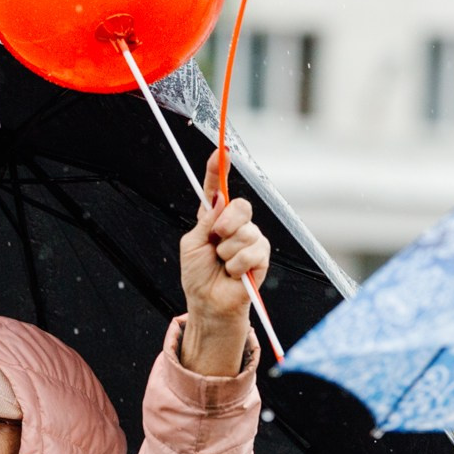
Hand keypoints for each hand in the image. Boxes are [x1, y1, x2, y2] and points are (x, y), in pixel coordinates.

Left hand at [177, 149, 268, 376]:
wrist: (209, 303)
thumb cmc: (197, 275)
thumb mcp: (192, 243)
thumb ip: (206, 221)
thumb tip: (220, 199)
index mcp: (214, 218)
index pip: (217, 189)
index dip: (218, 169)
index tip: (221, 151)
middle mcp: (234, 224)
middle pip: (239, 206)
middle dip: (225, 224)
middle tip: (216, 241)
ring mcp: (250, 239)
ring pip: (244, 232)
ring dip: (227, 252)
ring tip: (223, 265)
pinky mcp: (261, 256)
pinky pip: (252, 251)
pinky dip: (237, 264)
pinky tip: (234, 274)